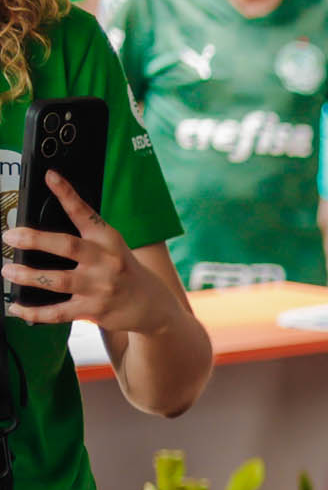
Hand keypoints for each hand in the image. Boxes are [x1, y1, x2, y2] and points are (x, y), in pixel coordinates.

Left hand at [3, 172, 188, 335]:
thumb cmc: (123, 272)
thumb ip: (84, 237)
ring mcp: (100, 288)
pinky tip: (17, 307)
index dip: (68, 194)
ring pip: (57, 281)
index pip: (86, 213)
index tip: (50, 177)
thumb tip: (40, 231)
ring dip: (28, 275)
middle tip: (10, 236)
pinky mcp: (94, 311)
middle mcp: (106, 262)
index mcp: (109, 241)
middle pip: (67, 246)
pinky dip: (34, 312)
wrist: (153, 306)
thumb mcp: (112, 248)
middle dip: (35, 240)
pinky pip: (58, 312)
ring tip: (8, 271)